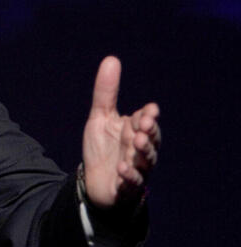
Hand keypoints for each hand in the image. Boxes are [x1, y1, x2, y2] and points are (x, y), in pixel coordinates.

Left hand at [81, 56, 160, 209]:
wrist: (94, 180)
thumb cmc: (102, 147)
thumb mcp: (100, 117)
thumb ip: (106, 92)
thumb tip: (112, 59)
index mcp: (135, 130)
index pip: (147, 121)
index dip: (149, 116)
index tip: (149, 110)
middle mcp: (140, 149)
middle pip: (151, 140)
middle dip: (149, 133)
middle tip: (143, 126)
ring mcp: (136, 169)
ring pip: (146, 162)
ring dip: (142, 153)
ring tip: (136, 144)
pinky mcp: (126, 187)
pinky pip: (132, 183)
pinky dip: (129, 177)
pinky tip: (122, 169)